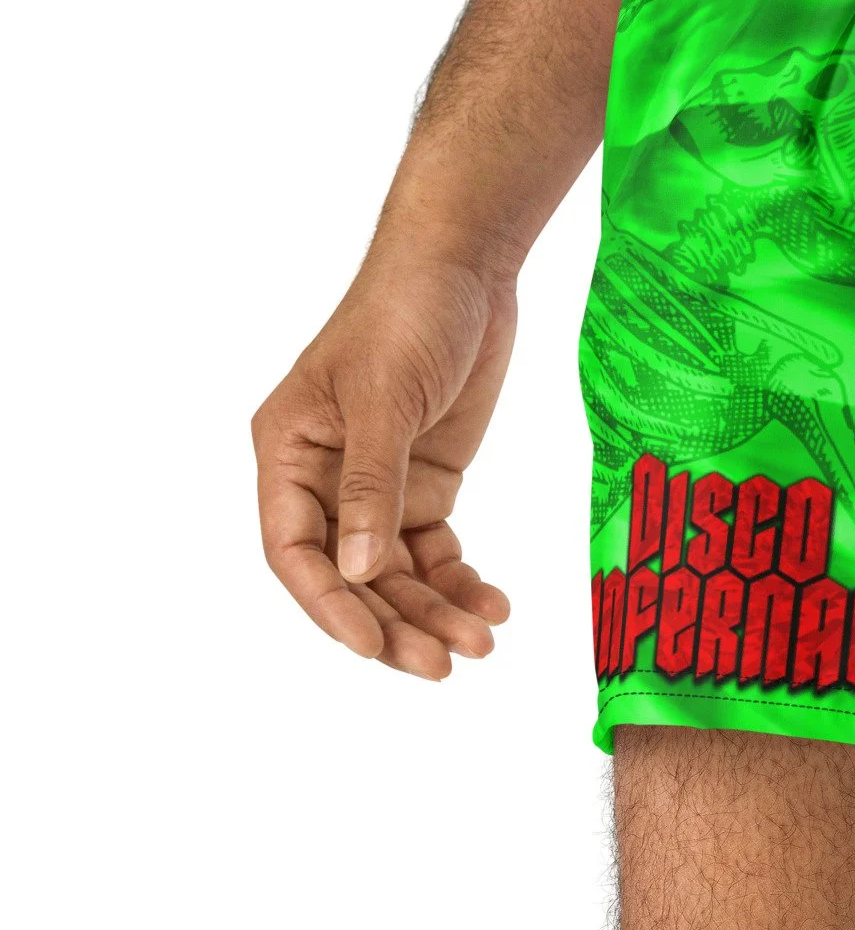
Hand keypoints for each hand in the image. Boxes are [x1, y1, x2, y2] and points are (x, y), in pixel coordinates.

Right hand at [253, 251, 516, 678]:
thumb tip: (360, 571)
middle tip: (444, 665)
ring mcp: (378, 483)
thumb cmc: (406, 312)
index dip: (330, 606)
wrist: (466, 263)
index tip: (373, 648)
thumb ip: (372, 486)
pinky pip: (436, 548)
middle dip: (395, 622)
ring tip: (484, 641)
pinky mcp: (428, 480)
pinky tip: (493, 603)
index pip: (295, 552)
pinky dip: (462, 578)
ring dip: (436, 610)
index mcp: (287, 455)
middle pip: (352, 574)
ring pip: (398, 572)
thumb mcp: (384, 399)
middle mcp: (324, 478)